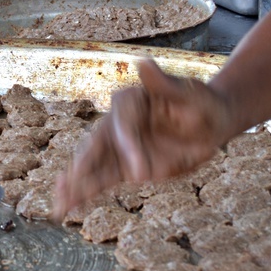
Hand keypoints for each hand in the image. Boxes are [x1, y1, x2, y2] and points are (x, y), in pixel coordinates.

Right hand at [53, 58, 233, 218]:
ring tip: (58, 203)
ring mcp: (119, 148)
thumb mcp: (188, 92)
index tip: (141, 174)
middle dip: (82, 167)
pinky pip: (101, 181)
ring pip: (92, 168)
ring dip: (75, 186)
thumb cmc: (202, 102)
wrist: (212, 124)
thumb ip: (163, 83)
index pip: (122, 126)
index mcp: (129, 103)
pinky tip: (67, 206)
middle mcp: (117, 125)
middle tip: (70, 184)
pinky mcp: (124, 167)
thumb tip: (143, 63)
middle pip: (95, 146)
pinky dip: (84, 194)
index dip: (128, 149)